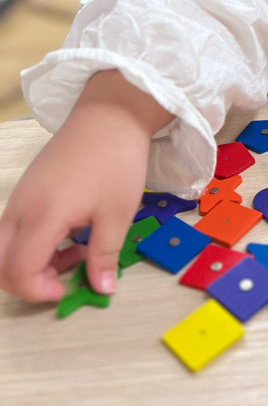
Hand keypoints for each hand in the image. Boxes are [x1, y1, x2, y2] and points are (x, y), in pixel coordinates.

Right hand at [0, 70, 172, 302]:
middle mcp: (20, 208)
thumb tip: (102, 290)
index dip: (37, 291)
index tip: (66, 289)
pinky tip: (70, 234)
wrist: (110, 114)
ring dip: (30, 262)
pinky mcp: (26, 188)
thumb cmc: (116, 161)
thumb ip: (104, 255)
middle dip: (26, 281)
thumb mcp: (118, 213)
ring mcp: (19, 196)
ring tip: (75, 253)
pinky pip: (13, 227)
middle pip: (0, 263)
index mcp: (41, 216)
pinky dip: (32, 242)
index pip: (18, 271)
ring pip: (4, 246)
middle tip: (65, 278)